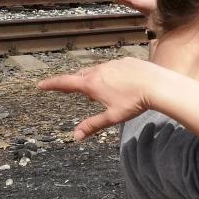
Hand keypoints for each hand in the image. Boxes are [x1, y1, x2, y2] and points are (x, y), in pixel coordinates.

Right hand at [39, 58, 156, 140]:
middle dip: (73, 83)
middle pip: (80, 76)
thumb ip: (93, 125)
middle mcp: (100, 70)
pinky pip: (111, 67)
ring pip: (96, 70)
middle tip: (67, 90)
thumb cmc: (135, 102)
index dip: (51, 85)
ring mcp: (113, 63)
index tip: (41, 85)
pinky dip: (108, 74)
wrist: (158, 85)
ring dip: (92, 79)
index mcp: (92, 84)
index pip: (65, 83)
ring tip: (97, 92)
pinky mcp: (126, 60)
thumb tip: (75, 137)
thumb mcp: (112, 117)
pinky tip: (117, 83)